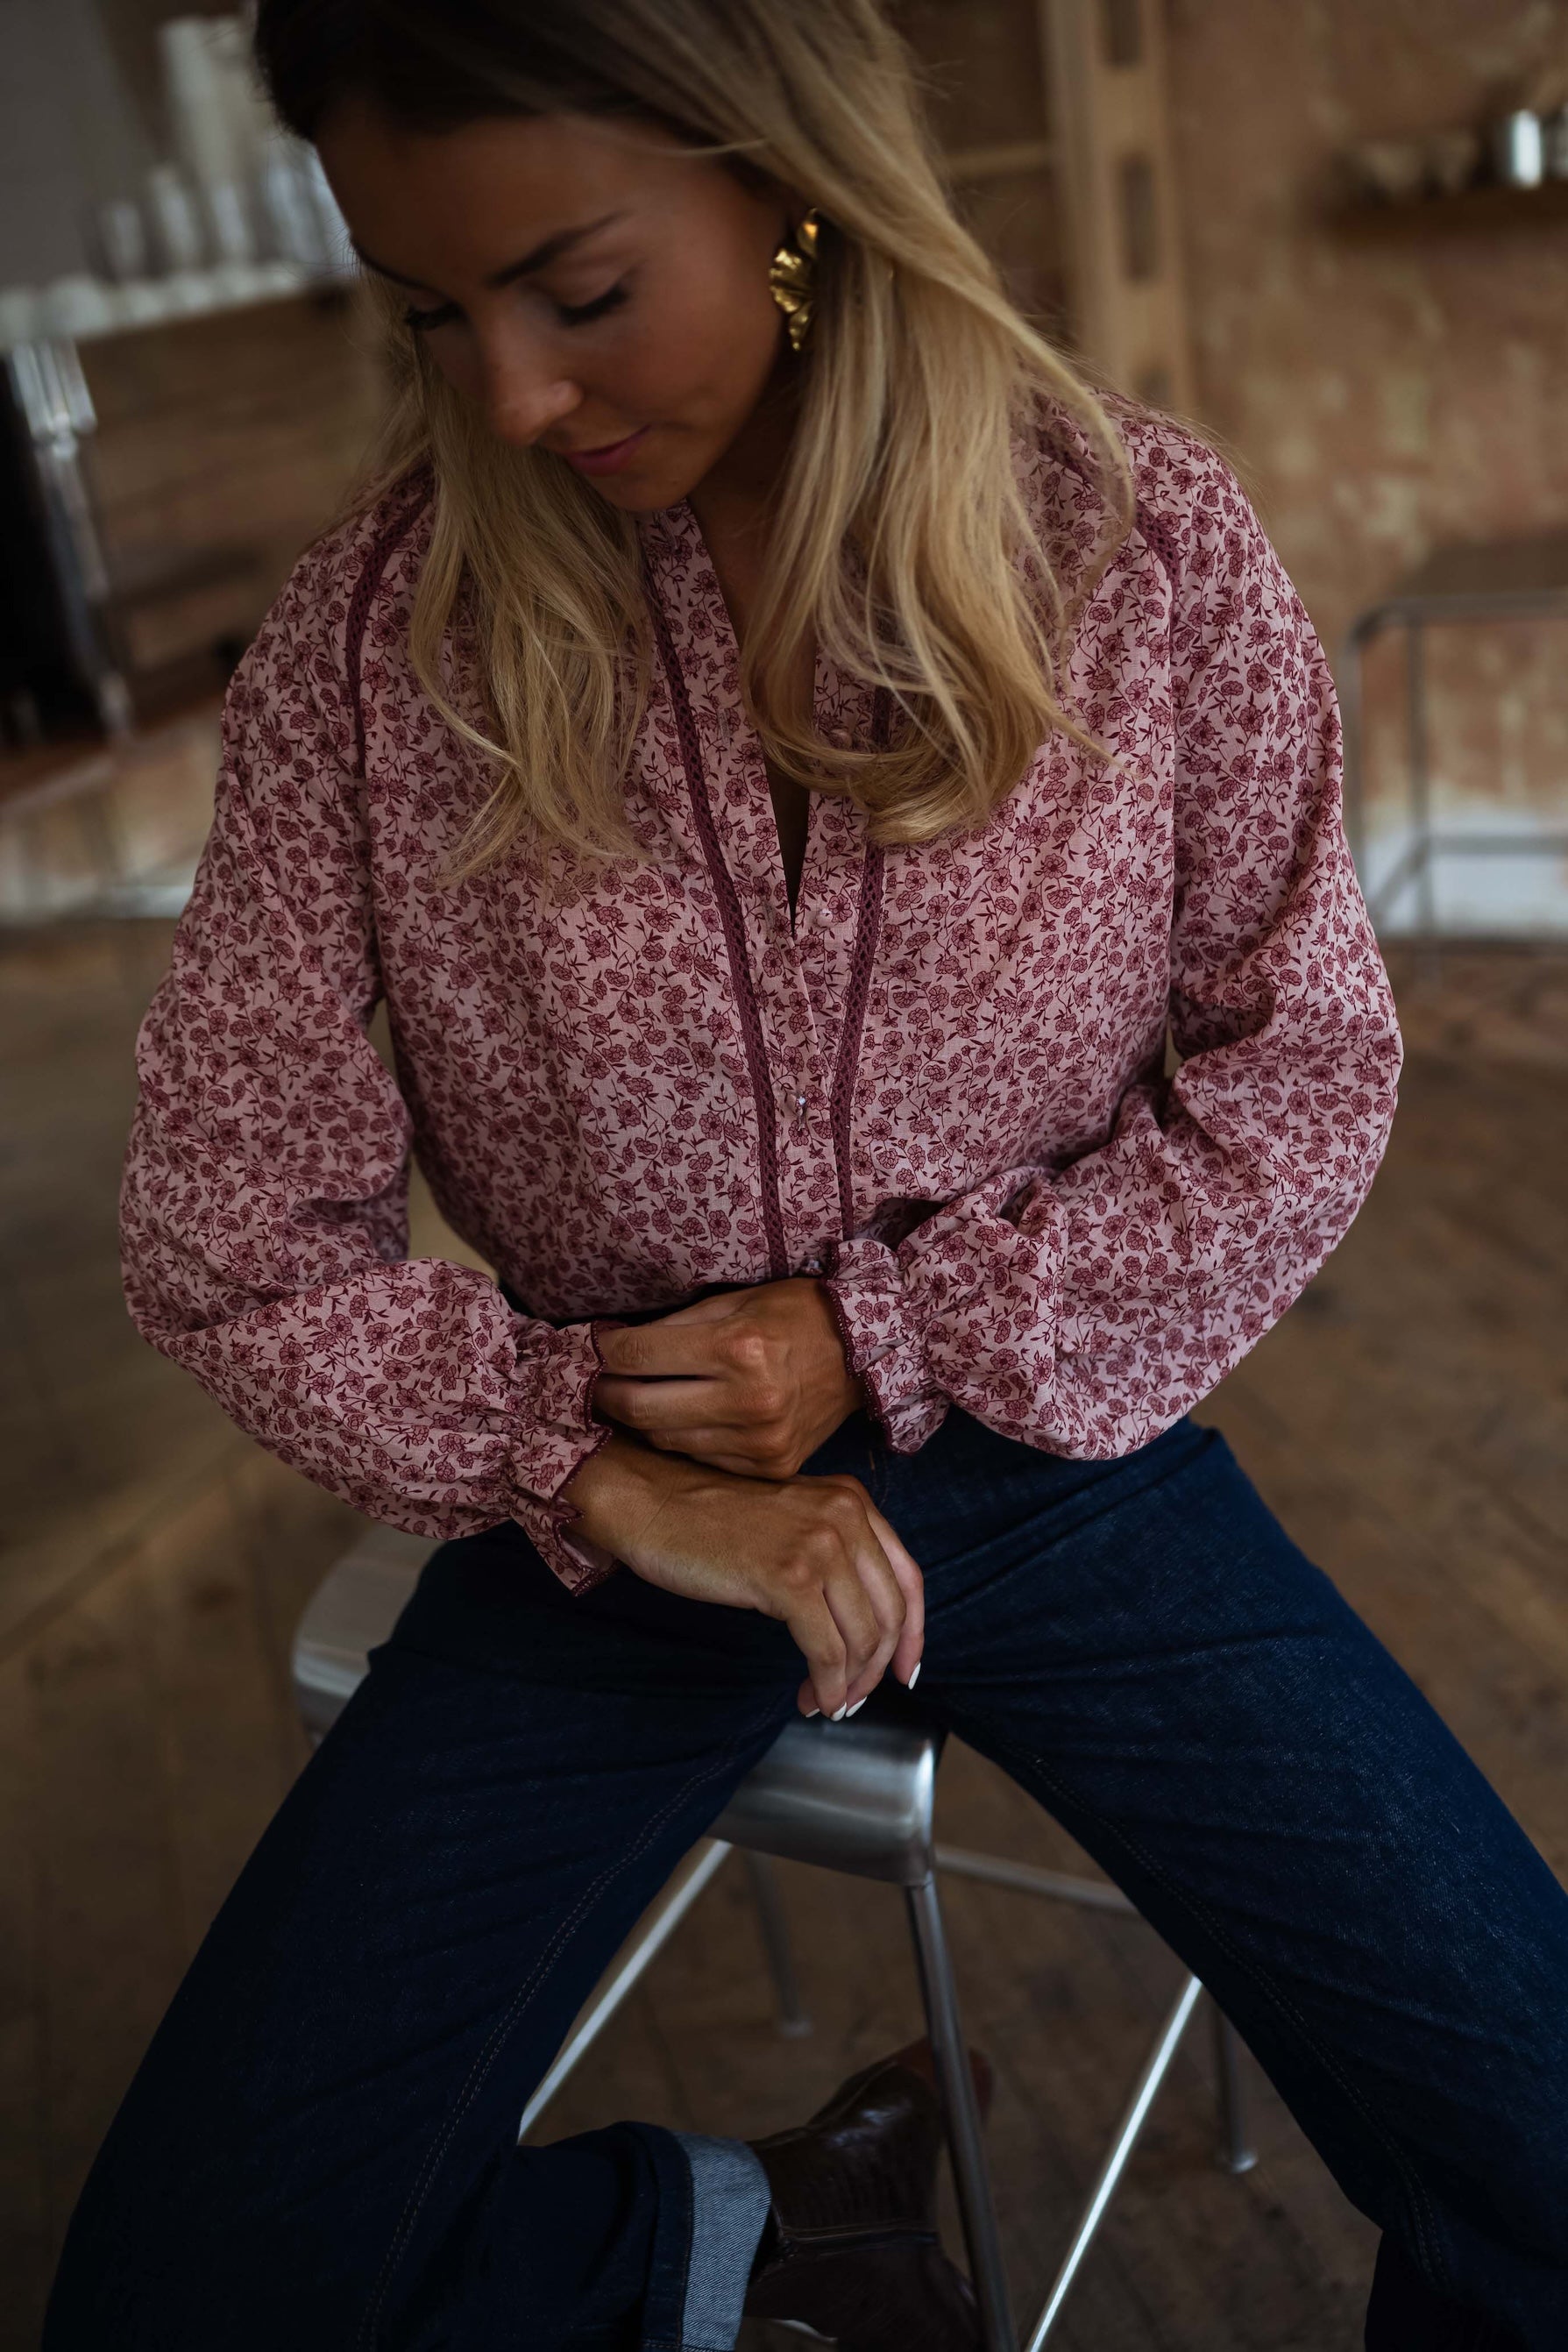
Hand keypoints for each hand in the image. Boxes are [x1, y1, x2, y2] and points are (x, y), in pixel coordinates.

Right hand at [560, 1434, 923, 1717]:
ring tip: (826, 1702)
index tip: (904, 1672)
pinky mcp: (788, 1577)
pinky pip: (827, 1650)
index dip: (913, 1634)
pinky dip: (827, 1684)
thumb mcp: (791, 1522)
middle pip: (891, 1614)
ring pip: (862, 1638)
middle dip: (877, 1669)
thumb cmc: (709, 1520)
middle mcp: (845, 1517)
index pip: (908, 1578)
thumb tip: (863, 1627)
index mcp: (852, 1502)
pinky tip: (811, 1697)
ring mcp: (819, 1545)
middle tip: (855, 1698)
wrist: (652, 1503)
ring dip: (849, 1684)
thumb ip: (833, 1554)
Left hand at [592, 1278, 863, 1477]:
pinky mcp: (771, 1466)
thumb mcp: (736, 1300)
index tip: (591, 1347)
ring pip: (667, 1439)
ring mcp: (762, 1440)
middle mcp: (750, 1400)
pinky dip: (681, 1439)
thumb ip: (676, 1326)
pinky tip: (675, 1420)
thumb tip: (616, 1345)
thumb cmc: (796, 1314)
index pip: (641, 1355)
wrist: (865, 1353)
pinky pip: (703, 1457)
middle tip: (595, 1382)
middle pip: (642, 1407)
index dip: (604, 1351)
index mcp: (739, 1348)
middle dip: (607, 1393)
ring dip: (639, 1420)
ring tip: (628, 1400)